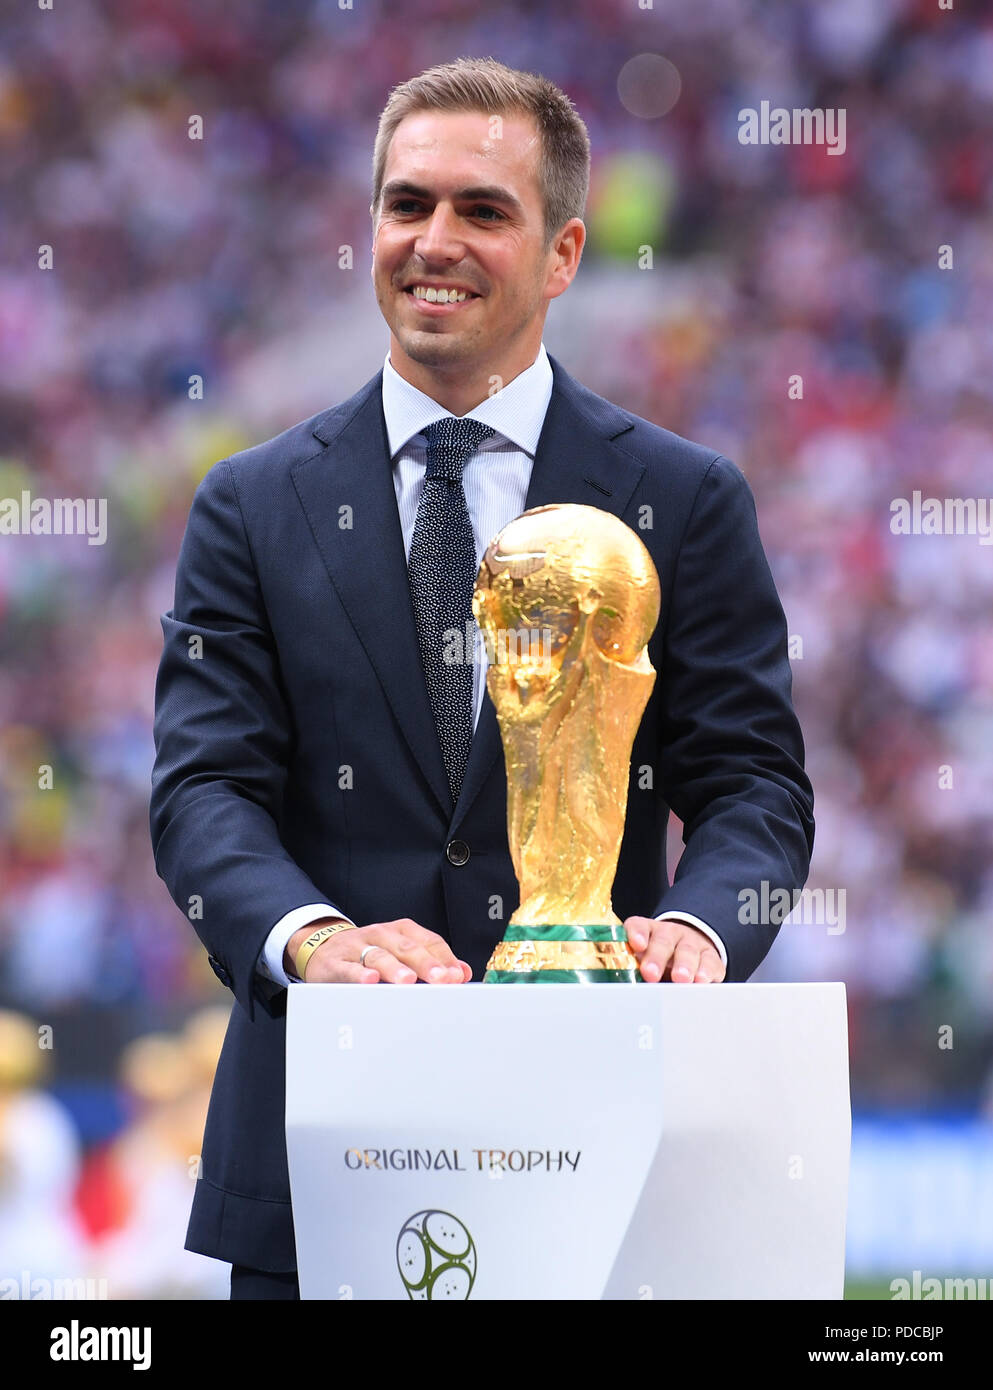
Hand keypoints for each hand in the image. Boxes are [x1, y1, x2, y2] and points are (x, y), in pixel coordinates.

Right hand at [287, 918, 470, 983]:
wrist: (323, 947)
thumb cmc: (369, 953)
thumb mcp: (400, 952)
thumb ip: (431, 961)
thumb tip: (463, 973)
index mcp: (400, 931)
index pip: (427, 941)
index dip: (444, 958)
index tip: (458, 975)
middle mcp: (381, 935)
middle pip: (406, 947)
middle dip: (426, 964)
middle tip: (442, 979)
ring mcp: (357, 947)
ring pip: (379, 956)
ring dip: (395, 968)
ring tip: (409, 981)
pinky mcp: (335, 962)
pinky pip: (348, 968)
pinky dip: (359, 974)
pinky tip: (369, 981)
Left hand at [623, 916, 725, 983]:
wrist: (691, 951)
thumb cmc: (660, 962)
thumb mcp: (645, 963)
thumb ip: (635, 972)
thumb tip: (626, 993)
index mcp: (648, 932)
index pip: (639, 926)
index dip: (637, 934)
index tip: (637, 945)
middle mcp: (669, 934)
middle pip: (663, 941)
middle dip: (657, 957)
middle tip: (651, 973)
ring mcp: (691, 943)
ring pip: (687, 951)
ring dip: (683, 965)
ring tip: (680, 979)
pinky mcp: (710, 956)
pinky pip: (709, 961)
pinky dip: (705, 971)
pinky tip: (701, 980)